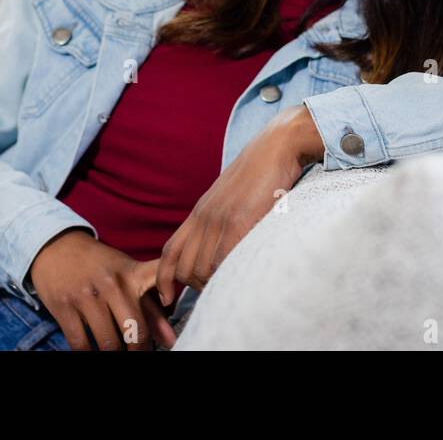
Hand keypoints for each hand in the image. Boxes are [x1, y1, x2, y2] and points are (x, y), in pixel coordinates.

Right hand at [28, 228, 176, 350]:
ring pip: (108, 342)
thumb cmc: (100, 266)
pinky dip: (89, 354)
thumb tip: (170, 341)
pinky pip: (80, 344)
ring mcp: (86, 296)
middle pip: (135, 330)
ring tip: (116, 353)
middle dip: (138, 351)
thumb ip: (151, 309)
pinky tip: (93, 351)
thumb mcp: (127, 277)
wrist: (57, 247)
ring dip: (114, 355)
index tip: (171, 337)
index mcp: (133, 275)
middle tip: (137, 354)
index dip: (168, 311)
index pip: (159, 286)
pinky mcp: (63, 307)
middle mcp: (112, 284)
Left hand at [155, 105, 321, 305]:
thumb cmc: (264, 170)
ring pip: (201, 269)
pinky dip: (228, 275)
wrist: (278, 144)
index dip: (163, 279)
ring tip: (233, 285)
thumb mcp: (232, 196)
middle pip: (183, 267)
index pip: (170, 251)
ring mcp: (219, 219)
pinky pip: (222, 260)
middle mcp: (203, 216)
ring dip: (214, 284)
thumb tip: (225, 246)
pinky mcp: (238, 220)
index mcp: (200, 210)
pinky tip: (241, 276)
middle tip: (216, 292)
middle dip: (194, 287)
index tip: (166, 298)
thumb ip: (222, 219)